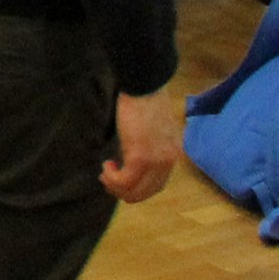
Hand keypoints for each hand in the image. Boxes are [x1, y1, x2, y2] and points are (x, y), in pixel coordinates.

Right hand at [103, 87, 181, 201]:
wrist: (145, 88)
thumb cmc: (145, 101)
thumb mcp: (152, 129)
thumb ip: (148, 146)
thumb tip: (130, 158)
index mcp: (173, 153)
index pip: (158, 184)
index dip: (137, 187)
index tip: (120, 180)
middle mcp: (168, 161)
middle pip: (147, 192)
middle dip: (125, 192)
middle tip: (108, 182)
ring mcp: (156, 161)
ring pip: (135, 190)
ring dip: (116, 186)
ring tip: (105, 174)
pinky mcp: (140, 157)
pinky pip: (124, 180)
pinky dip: (112, 178)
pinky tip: (106, 166)